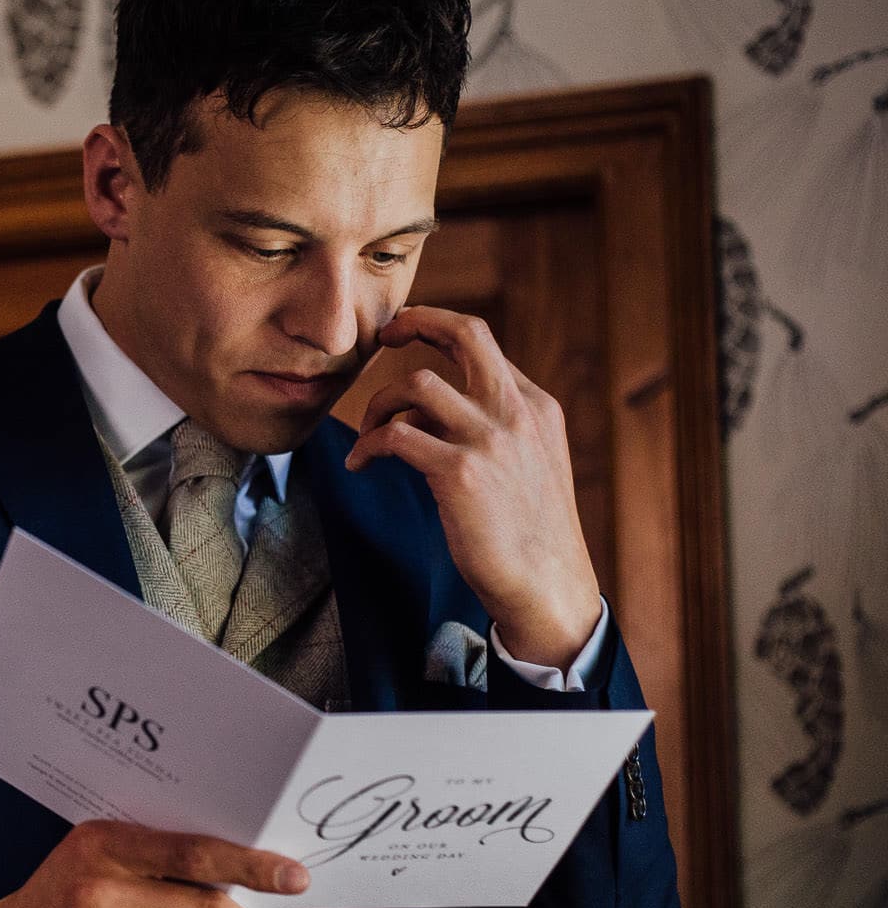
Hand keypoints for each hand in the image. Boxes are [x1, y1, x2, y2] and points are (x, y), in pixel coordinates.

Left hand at [344, 305, 601, 668]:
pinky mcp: (460, 472)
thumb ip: (495, 428)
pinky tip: (360, 465)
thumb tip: (430, 410)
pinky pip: (396, 436)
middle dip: (417, 320)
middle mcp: (516, 413)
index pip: (484, 344)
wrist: (547, 586)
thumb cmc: (528, 533)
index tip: (407, 333)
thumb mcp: (530, 463)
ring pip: (417, 383)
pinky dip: (368, 446)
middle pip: (466, 333)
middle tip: (385, 334)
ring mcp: (490, 439)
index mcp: (535, 406)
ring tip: (368, 438)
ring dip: (379, 405)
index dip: (439, 330)